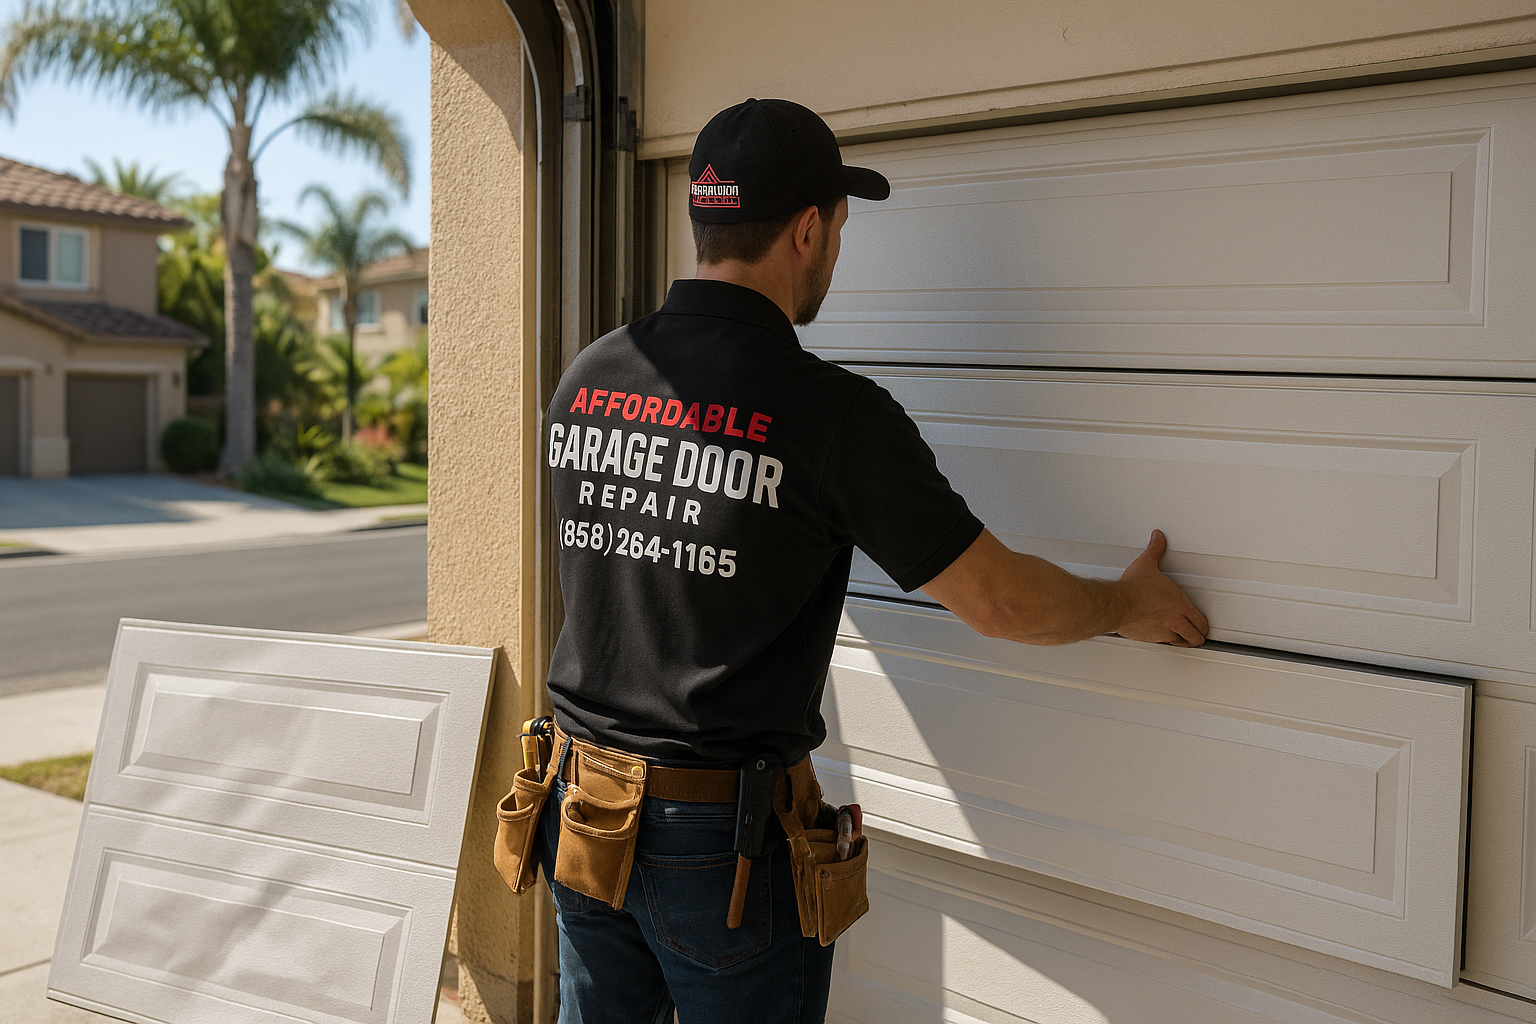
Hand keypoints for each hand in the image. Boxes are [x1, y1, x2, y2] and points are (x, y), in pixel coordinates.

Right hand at [1115, 530, 1208, 646]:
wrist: (1118, 603)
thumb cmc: (1133, 588)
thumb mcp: (1147, 564)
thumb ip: (1155, 550)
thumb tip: (1157, 537)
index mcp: (1179, 604)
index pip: (1200, 621)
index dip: (1203, 625)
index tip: (1203, 625)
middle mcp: (1174, 620)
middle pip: (1194, 636)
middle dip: (1197, 637)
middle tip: (1198, 637)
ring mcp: (1162, 631)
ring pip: (1180, 641)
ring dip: (1182, 641)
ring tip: (1183, 641)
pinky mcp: (1149, 637)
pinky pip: (1161, 643)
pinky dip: (1162, 640)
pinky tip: (1159, 637)